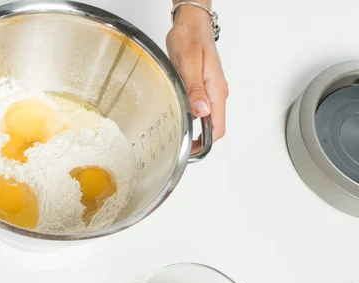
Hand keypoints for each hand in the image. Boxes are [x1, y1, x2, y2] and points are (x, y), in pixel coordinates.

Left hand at [167, 5, 227, 144]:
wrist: (191, 23)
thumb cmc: (190, 38)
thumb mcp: (189, 63)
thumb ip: (195, 89)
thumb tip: (201, 111)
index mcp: (216, 90)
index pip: (217, 127)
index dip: (204, 143)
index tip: (189, 150)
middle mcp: (216, 93)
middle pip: (213, 126)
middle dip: (198, 140)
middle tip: (178, 146)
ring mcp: (211, 90)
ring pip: (206, 118)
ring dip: (193, 128)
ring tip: (175, 133)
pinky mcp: (203, 86)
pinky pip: (200, 107)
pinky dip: (190, 115)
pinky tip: (177, 114)